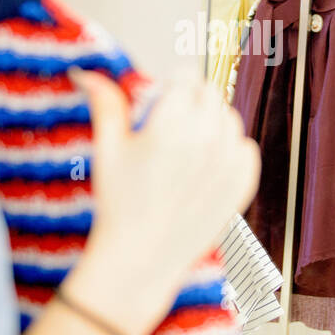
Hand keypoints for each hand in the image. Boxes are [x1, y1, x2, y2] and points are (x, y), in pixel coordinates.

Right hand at [66, 67, 260, 333]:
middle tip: (172, 125)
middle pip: (210, 94)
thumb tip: (88, 75)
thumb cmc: (120, 206)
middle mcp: (206, 139)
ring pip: (230, 119)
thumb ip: (106, 105)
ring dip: (212, 123)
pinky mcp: (242, 185)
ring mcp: (228, 163)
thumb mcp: (108, 150)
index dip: (172, 85)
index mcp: (172, 124)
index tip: (164, 97)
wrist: (140, 258)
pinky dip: (232, 150)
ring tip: (188, 147)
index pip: (187, 77)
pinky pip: (247, 149)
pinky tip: (207, 165)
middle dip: (192, 101)